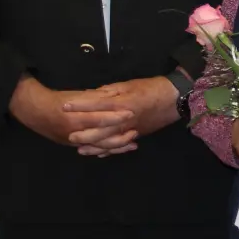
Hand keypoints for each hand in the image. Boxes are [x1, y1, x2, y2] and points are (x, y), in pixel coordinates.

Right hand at [9, 77, 134, 150]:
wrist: (36, 112)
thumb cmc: (58, 100)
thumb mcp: (76, 96)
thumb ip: (94, 97)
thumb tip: (113, 96)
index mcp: (76, 118)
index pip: (100, 118)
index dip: (116, 117)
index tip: (131, 113)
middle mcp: (76, 133)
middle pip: (102, 138)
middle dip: (121, 136)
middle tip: (136, 132)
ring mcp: (75, 142)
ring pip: (100, 147)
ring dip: (117, 146)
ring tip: (133, 143)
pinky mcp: (74, 146)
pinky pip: (94, 150)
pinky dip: (107, 150)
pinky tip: (119, 149)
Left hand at [64, 77, 181, 154]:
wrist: (173, 98)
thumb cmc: (151, 87)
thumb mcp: (129, 84)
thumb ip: (110, 91)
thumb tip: (93, 95)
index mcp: (122, 103)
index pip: (96, 104)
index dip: (80, 105)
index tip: (64, 106)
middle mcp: (124, 119)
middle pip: (100, 129)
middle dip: (84, 133)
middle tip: (68, 135)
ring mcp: (131, 129)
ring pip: (109, 141)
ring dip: (94, 146)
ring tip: (80, 148)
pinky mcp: (136, 134)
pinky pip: (120, 146)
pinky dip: (109, 151)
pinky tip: (98, 153)